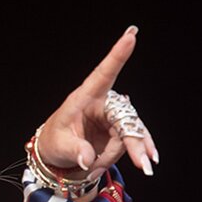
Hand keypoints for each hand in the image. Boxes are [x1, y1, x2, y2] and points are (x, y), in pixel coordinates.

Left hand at [37, 25, 157, 180]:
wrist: (58, 154)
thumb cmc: (54, 142)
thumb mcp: (58, 146)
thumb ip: (73, 150)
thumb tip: (86, 159)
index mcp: (82, 98)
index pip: (102, 74)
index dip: (117, 55)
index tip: (130, 36)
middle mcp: (101, 103)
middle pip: (124, 117)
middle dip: (134, 141)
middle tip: (144, 164)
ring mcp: (112, 116)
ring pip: (131, 130)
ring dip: (135, 149)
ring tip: (131, 166)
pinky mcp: (119, 129)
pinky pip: (134, 138)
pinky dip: (139, 150)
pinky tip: (147, 160)